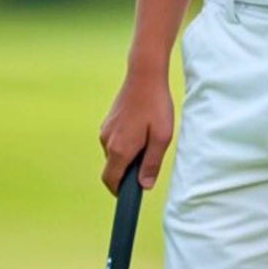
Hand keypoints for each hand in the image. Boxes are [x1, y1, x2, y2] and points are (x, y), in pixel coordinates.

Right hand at [99, 71, 173, 194]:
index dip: (119, 192)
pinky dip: (126, 141)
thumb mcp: (162, 137)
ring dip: (128, 154)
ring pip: (114, 153)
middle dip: (128, 170)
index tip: (131, 194)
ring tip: (148, 137)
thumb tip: (144, 185)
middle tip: (149, 157)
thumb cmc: (156, 105)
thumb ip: (152, 164)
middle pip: (113, 168)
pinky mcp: (108, 120)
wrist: (145, 74)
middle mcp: (107, 141)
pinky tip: (142, 126)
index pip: (111, 181)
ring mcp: (105, 129)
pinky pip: (115, 140)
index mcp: (119, 149)